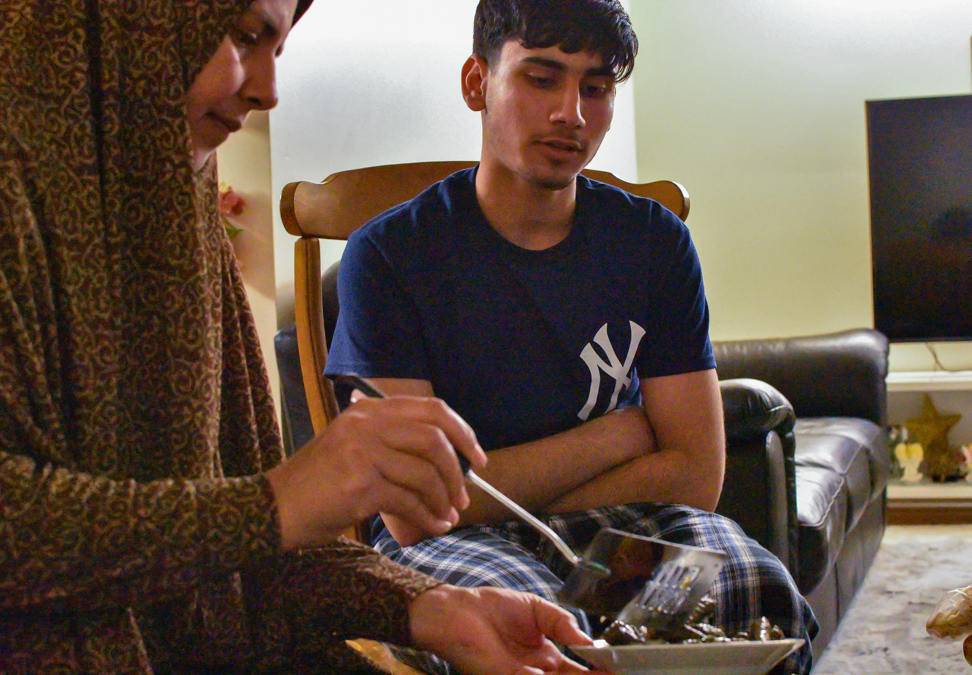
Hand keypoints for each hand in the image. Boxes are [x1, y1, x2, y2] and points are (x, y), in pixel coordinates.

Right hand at [266, 394, 485, 549]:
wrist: (272, 509)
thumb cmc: (316, 485)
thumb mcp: (351, 447)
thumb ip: (391, 442)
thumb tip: (448, 459)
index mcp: (368, 411)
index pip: (431, 409)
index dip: (462, 431)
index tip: (476, 457)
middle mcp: (365, 425)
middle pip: (434, 437)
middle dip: (458, 468)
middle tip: (466, 492)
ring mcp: (362, 453)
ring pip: (425, 472)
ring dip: (444, 498)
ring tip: (448, 514)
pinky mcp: (359, 485)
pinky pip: (409, 500)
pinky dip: (428, 516)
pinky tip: (433, 525)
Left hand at [409, 585, 604, 674]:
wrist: (456, 609)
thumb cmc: (492, 607)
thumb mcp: (537, 609)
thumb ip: (563, 623)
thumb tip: (588, 641)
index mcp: (547, 656)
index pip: (578, 671)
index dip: (597, 671)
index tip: (615, 668)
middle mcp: (537, 671)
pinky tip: (545, 671)